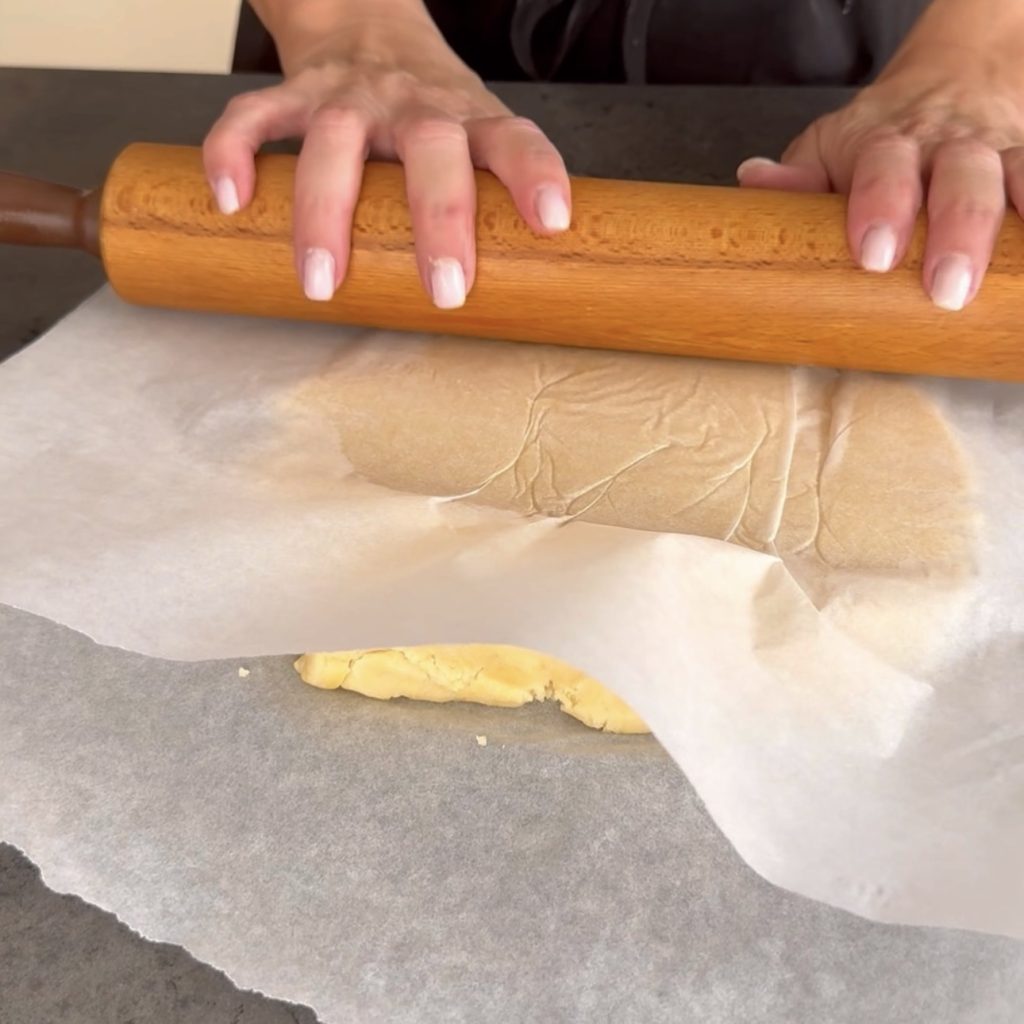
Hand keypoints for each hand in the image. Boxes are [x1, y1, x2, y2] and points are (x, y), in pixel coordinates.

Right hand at [203, 21, 569, 308]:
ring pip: (334, 143)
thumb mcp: (474, 137)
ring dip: (324, 214)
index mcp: (470, 119)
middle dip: (439, 219)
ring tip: (321, 283)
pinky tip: (232, 201)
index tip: (552, 223)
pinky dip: (234, 152)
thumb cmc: (430, 108)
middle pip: (431, 149)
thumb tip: (515, 303)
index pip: (514, 139)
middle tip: (444, 292)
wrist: (368, 21)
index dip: (536, 176)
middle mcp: (414, 105)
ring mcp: (350, 98)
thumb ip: (486, 203)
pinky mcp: (295, 93)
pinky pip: (254, 114)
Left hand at [737, 40, 1023, 310]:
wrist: (947, 85)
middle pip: (958, 176)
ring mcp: (991, 154)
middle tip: (946, 287)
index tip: (875, 254)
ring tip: (1004, 276)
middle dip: (955, 231)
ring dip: (1005, 226)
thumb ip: (797, 177)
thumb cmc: (877, 140)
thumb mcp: (828, 149)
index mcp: (884, 144)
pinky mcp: (1023, 166)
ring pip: (1010, 176)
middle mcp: (943, 145)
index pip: (883, 167)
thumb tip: (752, 179)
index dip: (880, 206)